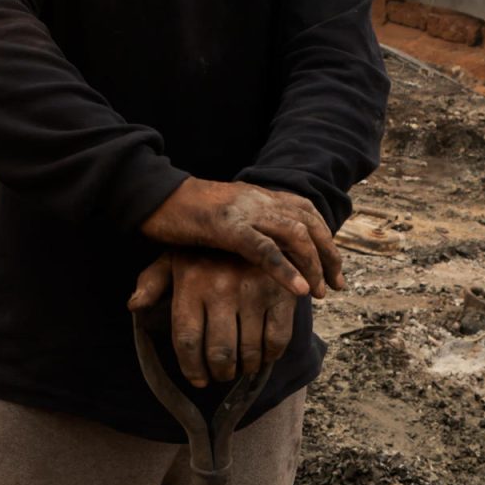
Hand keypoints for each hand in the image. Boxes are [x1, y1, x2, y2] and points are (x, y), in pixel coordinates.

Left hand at [128, 251, 296, 387]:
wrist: (255, 222)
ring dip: (245, 368)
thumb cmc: (208, 250)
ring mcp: (254, 292)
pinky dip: (270, 356)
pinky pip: (277, 340)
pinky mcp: (281, 294)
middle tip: (220, 375)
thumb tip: (133, 306)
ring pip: (249, 352)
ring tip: (240, 367)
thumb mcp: (174, 258)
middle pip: (219, 353)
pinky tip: (263, 354)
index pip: (186, 340)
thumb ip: (153, 282)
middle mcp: (221, 288)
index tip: (197, 379)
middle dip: (220, 373)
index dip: (191, 368)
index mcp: (191, 283)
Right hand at [139, 178, 342, 298]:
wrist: (148, 192)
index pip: (305, 211)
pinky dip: (285, 269)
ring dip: (312, 264)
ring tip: (320, 292)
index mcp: (257, 194)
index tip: (334, 269)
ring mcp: (243, 210)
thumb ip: (243, 229)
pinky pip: (264, 249)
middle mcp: (257, 198)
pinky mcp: (226, 226)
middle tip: (337, 285)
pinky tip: (299, 290)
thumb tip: (259, 252)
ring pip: (294, 234)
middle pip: (308, 222)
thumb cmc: (179, 210)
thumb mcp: (220, 216)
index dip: (325, 239)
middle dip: (327, 255)